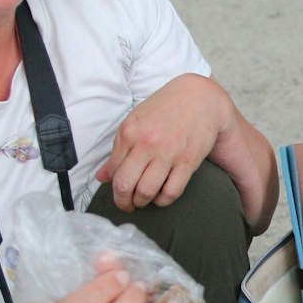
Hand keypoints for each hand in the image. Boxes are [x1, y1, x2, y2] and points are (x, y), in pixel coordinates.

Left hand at [99, 74, 229, 211]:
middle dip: (123, 202)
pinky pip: (171, 192)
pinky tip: (161, 196)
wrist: (200, 97)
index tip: (120, 190)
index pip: (113, 171)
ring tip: (143, 201)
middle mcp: (146, 144)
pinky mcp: (187, 162)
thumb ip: (118, 150)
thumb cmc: (166, 108)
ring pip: (146, 192)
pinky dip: (163, 200)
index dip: (114, 186)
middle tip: (127, 205)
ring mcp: (168, 154)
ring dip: (141, 202)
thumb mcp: (136, 122)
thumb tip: (101, 177)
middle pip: (125, 185)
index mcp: (129, 132)